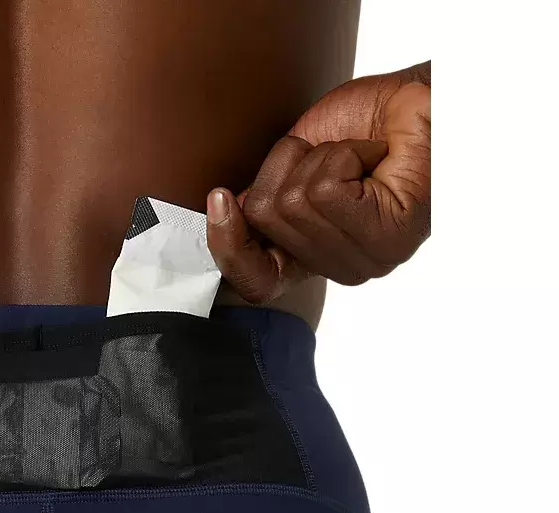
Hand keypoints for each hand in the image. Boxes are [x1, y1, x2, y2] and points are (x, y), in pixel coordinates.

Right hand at [206, 68, 430, 302]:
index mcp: (318, 258)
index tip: (219, 200)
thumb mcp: (294, 162)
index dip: (227, 247)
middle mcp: (343, 268)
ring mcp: (367, 260)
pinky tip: (373, 157)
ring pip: (290, 202)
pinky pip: (322, 189)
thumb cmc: (366, 125)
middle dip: (286, 168)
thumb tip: (220, 214)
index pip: (257, 283)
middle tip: (331, 157)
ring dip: (318, 157)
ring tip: (356, 155)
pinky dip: (342, 154)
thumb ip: (264, 200)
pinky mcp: (386, 238)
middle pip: (263, 220)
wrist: (420, 101)